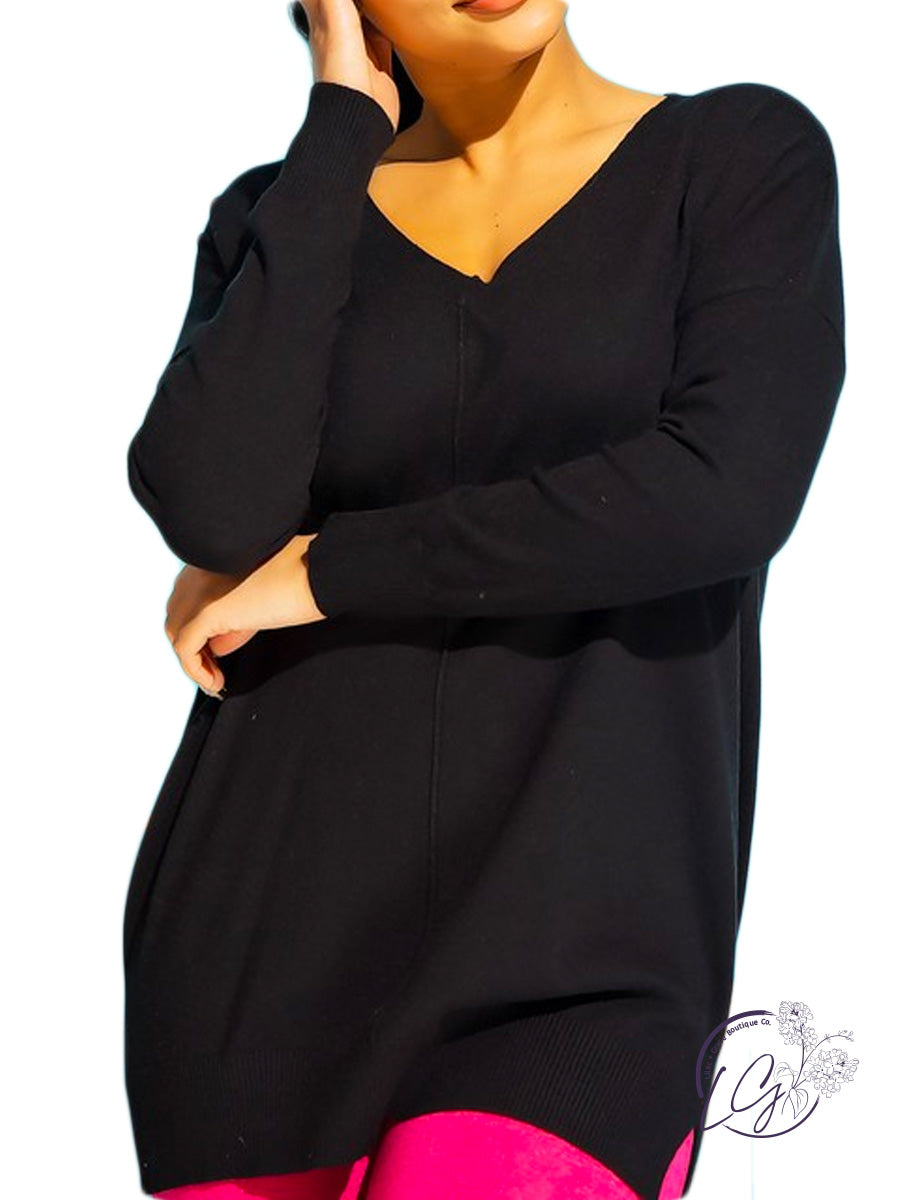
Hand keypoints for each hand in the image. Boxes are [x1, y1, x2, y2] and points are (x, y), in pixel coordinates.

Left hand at [165, 534, 326, 694]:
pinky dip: (195, 671)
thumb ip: (236, 612)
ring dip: (192, 659)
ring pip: (176, 630)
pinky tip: (215, 682)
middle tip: (214, 668)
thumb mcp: (260, 593)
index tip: (217, 651)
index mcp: (213, 557)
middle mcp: (199, 570)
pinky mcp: (209, 611)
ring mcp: (201, 590)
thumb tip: (218, 645)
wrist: (318, 572)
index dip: (198, 627)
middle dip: (192, 644)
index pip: (188, 596)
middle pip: (176, 613)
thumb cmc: (304, 577)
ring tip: (215, 678)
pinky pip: (185, 649)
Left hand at [300, 0, 399, 131]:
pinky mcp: (381, 64)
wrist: (359, 118)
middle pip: (346, 1)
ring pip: (367, 13)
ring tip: (386, 0)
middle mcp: (341, 31)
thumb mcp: (336, 17)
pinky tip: (399, 16)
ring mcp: (361, 48)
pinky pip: (386, 36)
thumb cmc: (341, 75)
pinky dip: (391, 24)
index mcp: (324, 18)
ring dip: (373, 4)